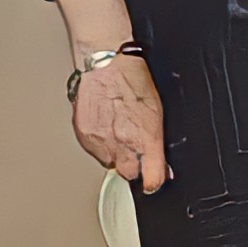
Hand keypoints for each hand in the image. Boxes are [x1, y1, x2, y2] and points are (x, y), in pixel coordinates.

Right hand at [71, 54, 168, 192]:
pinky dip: (100, 142)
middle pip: (129, 174)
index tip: (154, 181)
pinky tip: (104, 124)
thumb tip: (162, 163)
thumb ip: (158, 141)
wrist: (106, 65)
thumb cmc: (133, 80)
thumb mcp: (157, 111)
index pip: (152, 178)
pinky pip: (94, 150)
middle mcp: (123, 144)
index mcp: (146, 138)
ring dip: (115, 152)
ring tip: (117, 128)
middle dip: (132, 165)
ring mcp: (102, 142)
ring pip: (110, 162)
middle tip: (133, 146)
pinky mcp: (85, 136)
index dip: (154, 181)